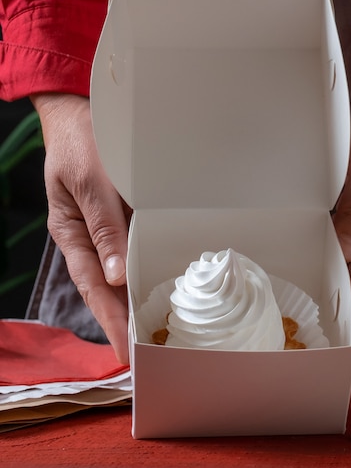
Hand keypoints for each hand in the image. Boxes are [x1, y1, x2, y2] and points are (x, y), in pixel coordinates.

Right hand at [31, 93, 130, 363]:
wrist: (85, 111)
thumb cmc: (81, 143)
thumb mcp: (90, 183)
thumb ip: (104, 228)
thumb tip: (117, 278)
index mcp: (72, 235)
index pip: (93, 288)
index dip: (110, 321)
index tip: (127, 352)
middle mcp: (91, 241)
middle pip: (107, 290)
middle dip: (124, 324)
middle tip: (145, 356)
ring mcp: (108, 233)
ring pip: (122, 276)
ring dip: (136, 305)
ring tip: (154, 337)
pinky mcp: (125, 223)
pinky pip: (136, 254)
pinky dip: (146, 276)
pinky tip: (161, 292)